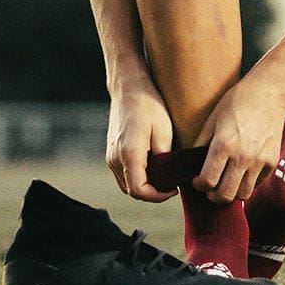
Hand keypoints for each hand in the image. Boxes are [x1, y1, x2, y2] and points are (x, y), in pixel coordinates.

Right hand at [105, 76, 176, 202]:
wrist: (128, 88)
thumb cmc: (148, 105)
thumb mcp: (164, 131)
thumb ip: (164, 159)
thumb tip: (167, 179)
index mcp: (128, 154)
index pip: (139, 191)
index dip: (158, 197)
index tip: (174, 189)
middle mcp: (115, 158)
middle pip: (132, 191)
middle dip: (153, 192)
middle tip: (172, 182)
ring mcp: (110, 156)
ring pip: (127, 185)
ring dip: (145, 185)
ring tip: (164, 175)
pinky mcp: (111, 153)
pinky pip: (124, 174)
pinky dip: (138, 176)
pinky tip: (153, 166)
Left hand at [190, 75, 284, 203]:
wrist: (268, 94)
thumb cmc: (236, 103)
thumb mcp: (212, 120)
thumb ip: (202, 144)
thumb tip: (192, 164)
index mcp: (223, 145)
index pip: (207, 181)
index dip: (198, 185)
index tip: (197, 181)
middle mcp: (242, 157)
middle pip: (225, 195)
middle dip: (213, 195)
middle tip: (210, 188)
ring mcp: (259, 161)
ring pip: (243, 195)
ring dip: (231, 193)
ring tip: (226, 182)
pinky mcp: (272, 162)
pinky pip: (257, 184)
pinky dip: (247, 184)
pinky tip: (241, 173)